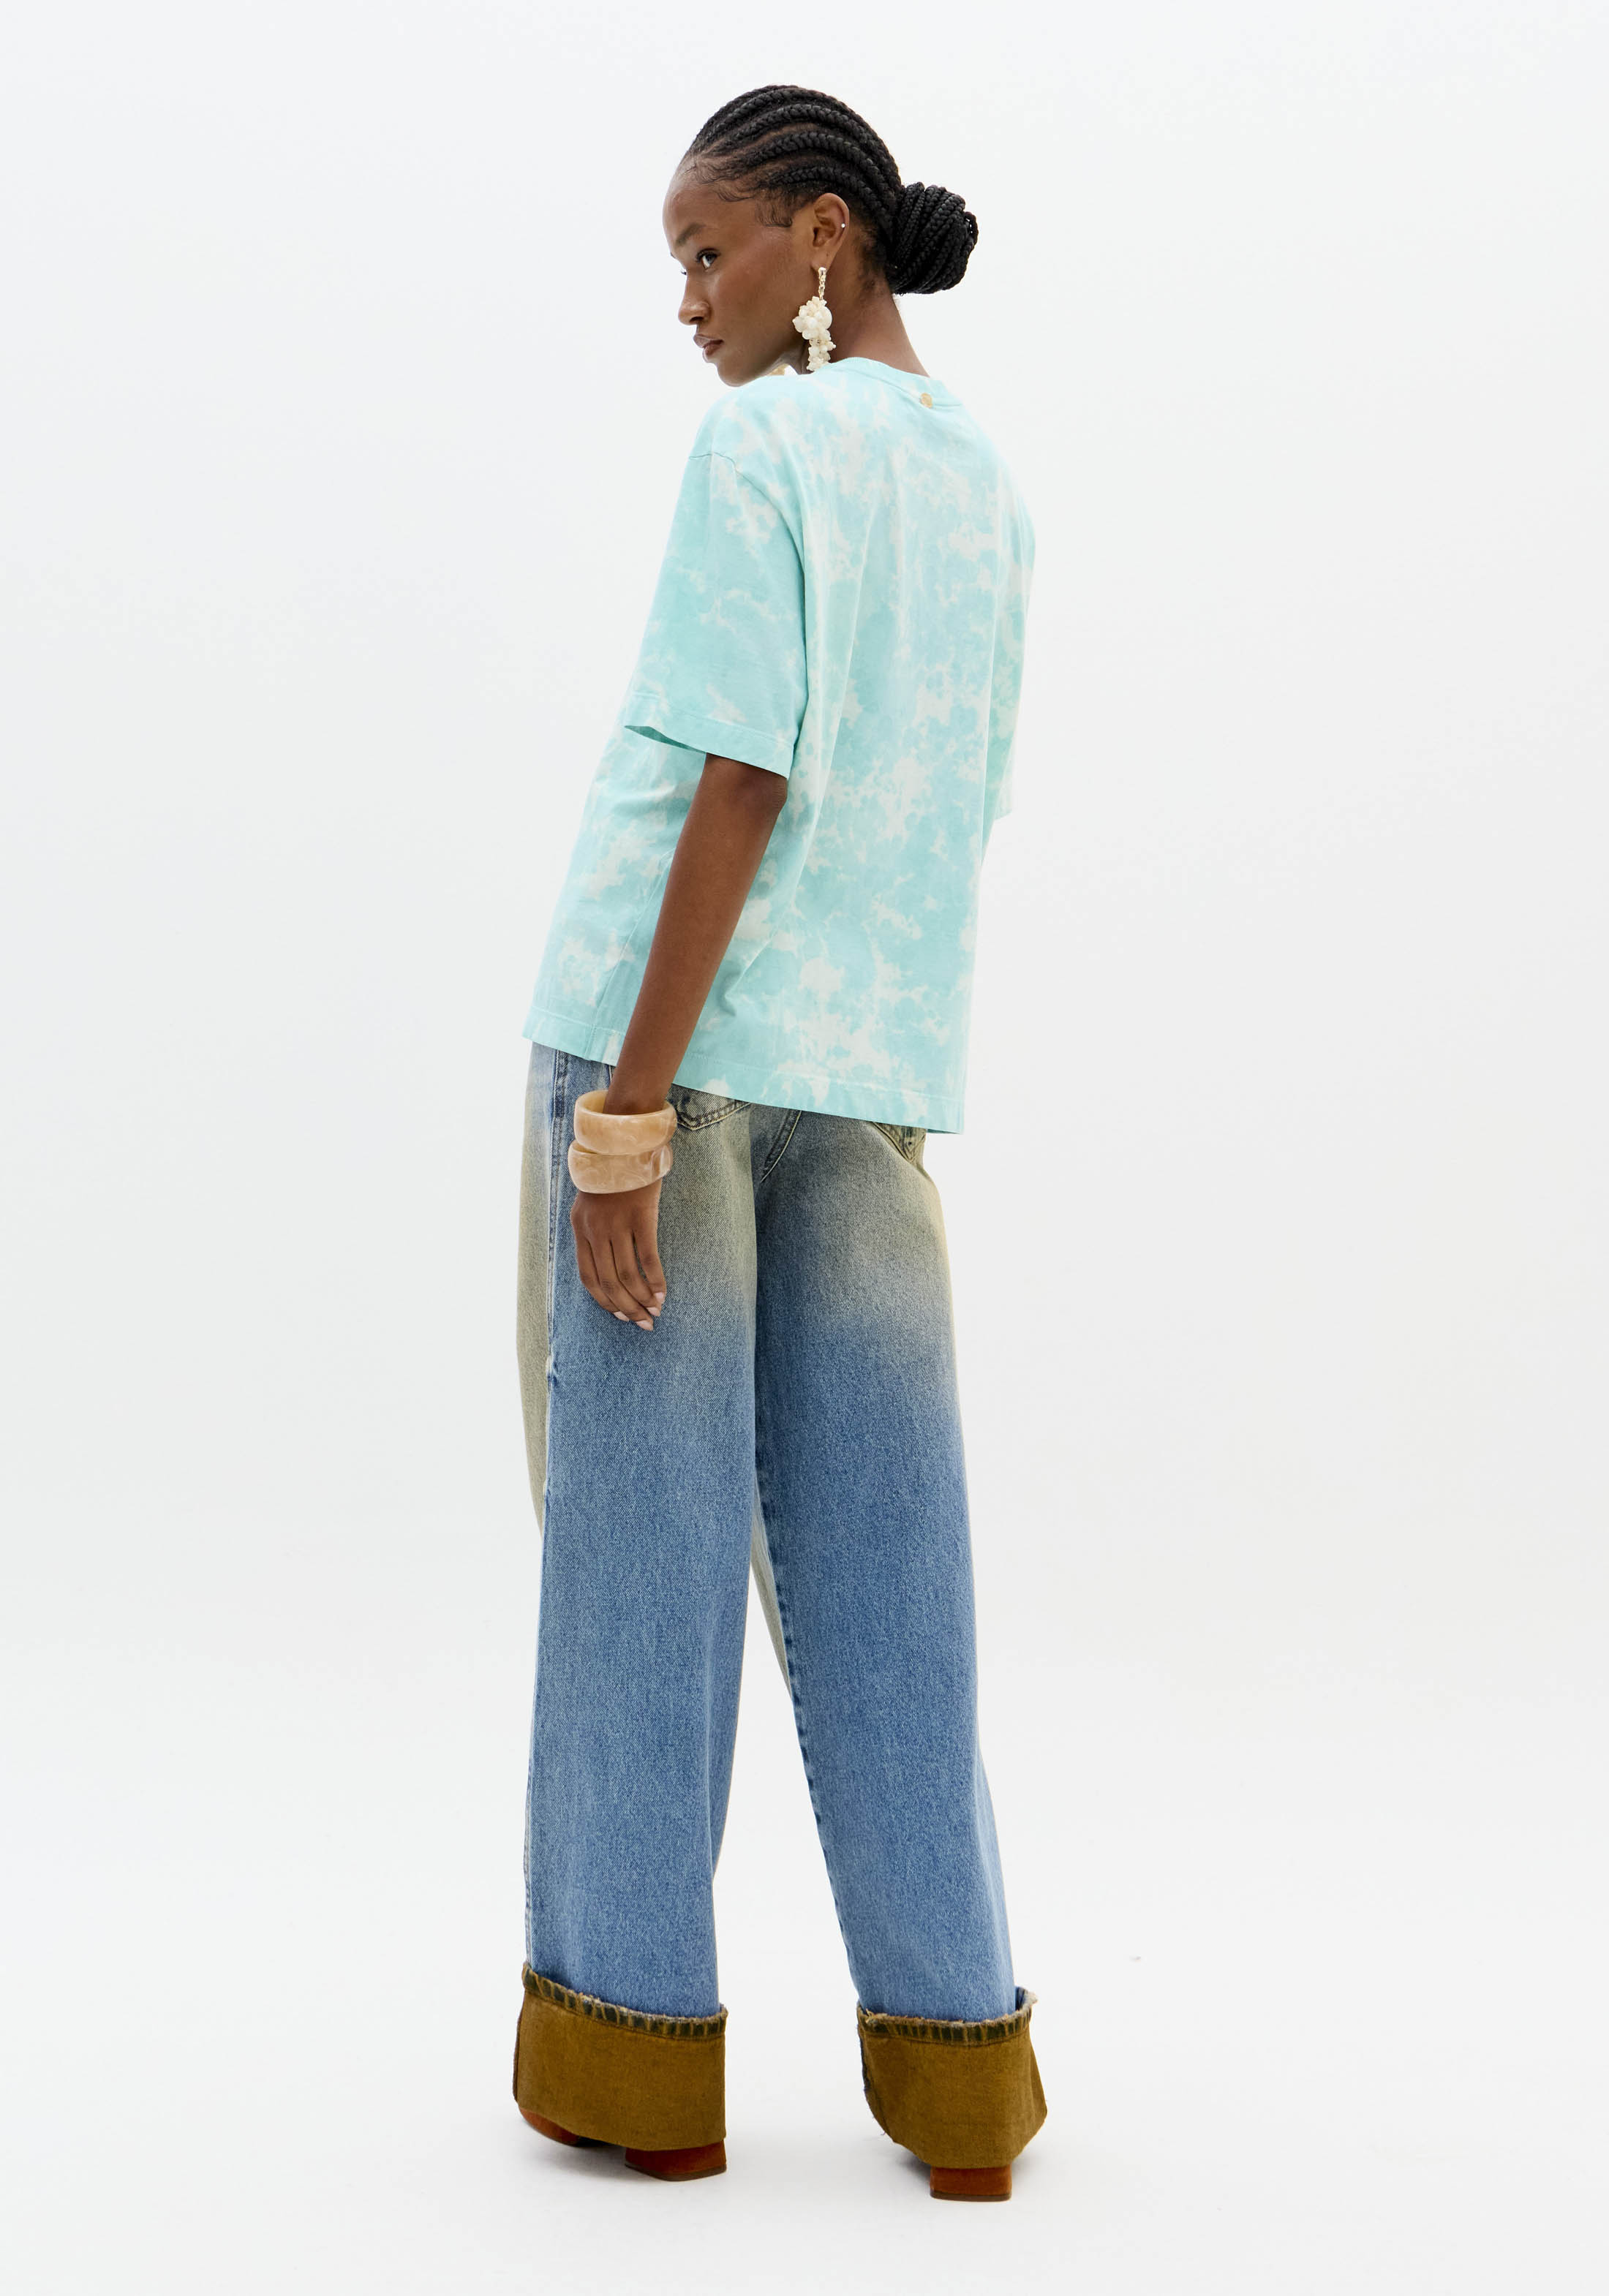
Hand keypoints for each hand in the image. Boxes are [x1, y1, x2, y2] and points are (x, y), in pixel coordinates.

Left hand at [571, 1178, 665, 1332]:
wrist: (622, 1142)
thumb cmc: (610, 1175)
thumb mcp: (590, 1203)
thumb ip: (592, 1230)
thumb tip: (606, 1263)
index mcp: (580, 1230)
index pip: (588, 1277)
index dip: (604, 1301)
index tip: (620, 1314)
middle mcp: (595, 1231)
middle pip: (609, 1282)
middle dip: (626, 1308)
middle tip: (643, 1323)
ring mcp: (618, 1224)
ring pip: (627, 1275)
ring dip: (642, 1299)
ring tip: (655, 1311)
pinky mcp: (640, 1217)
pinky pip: (647, 1258)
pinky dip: (656, 1280)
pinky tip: (663, 1293)